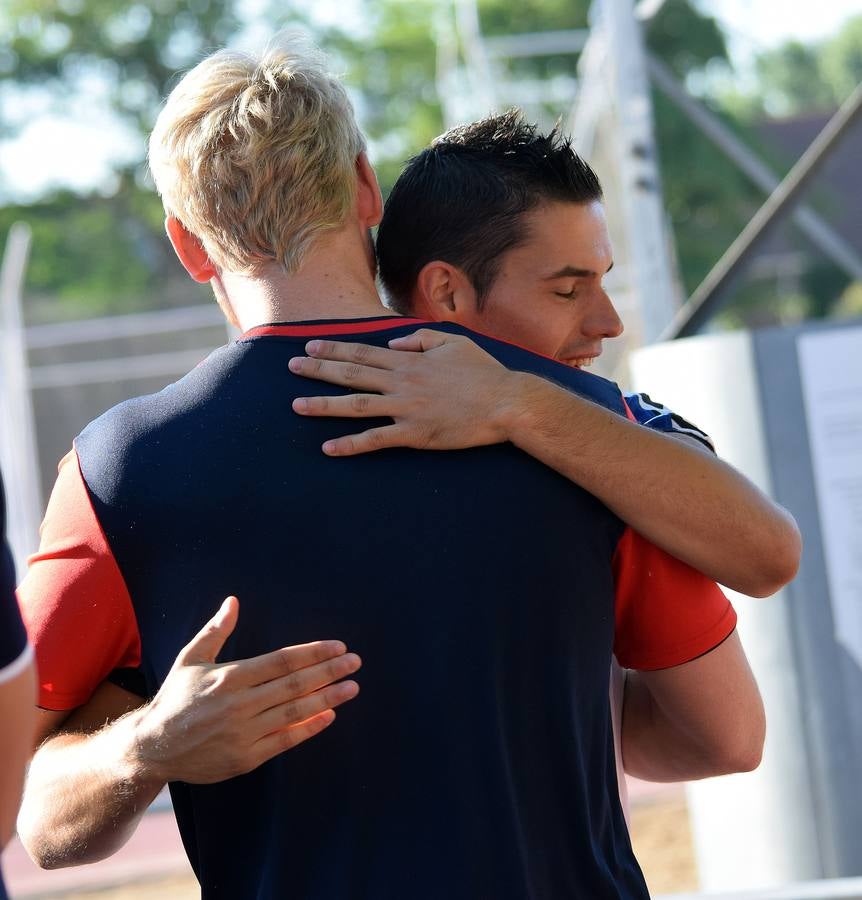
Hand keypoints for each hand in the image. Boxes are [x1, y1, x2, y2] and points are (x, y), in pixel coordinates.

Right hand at [134, 596, 360, 782]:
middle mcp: (239, 704)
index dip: (313, 653)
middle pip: (295, 684)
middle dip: (330, 671)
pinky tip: (329, 715)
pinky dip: (309, 727)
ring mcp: (244, 733)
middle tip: (355, 662)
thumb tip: (233, 601)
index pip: (282, 661)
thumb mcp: (190, 659)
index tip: (338, 646)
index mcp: (229, 677)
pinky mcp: (245, 758)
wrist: (152, 748)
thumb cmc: (175, 698)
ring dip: (328, 698)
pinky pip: (285, 740)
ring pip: (295, 711)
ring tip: (352, 687)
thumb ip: (215, 631)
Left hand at [288, 329, 526, 455]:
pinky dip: (350, 444)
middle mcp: (402, 381)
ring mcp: (406, 408)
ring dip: (323, 405)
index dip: (333, 349)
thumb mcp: (453, 342)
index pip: (363, 352)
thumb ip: (420, 340)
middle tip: (291, 367)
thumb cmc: (484, 373)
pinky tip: (328, 448)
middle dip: (318, 370)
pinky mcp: (414, 434)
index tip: (310, 346)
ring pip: (356, 405)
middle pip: (351, 374)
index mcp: (410, 360)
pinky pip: (376, 439)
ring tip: (296, 405)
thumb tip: (393, 344)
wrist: (506, 402)